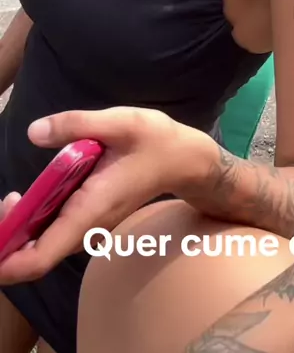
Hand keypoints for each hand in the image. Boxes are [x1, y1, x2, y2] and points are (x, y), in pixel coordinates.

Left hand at [0, 107, 212, 283]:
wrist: (186, 160)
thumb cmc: (156, 141)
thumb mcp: (119, 121)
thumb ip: (76, 123)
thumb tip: (34, 132)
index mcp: (90, 208)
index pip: (42, 255)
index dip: (8, 262)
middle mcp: (88, 225)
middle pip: (36, 255)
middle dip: (8, 238)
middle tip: (5, 200)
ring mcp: (90, 225)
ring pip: (44, 245)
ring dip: (20, 230)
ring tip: (12, 198)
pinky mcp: (91, 218)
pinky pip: (55, 232)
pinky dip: (35, 222)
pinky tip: (33, 196)